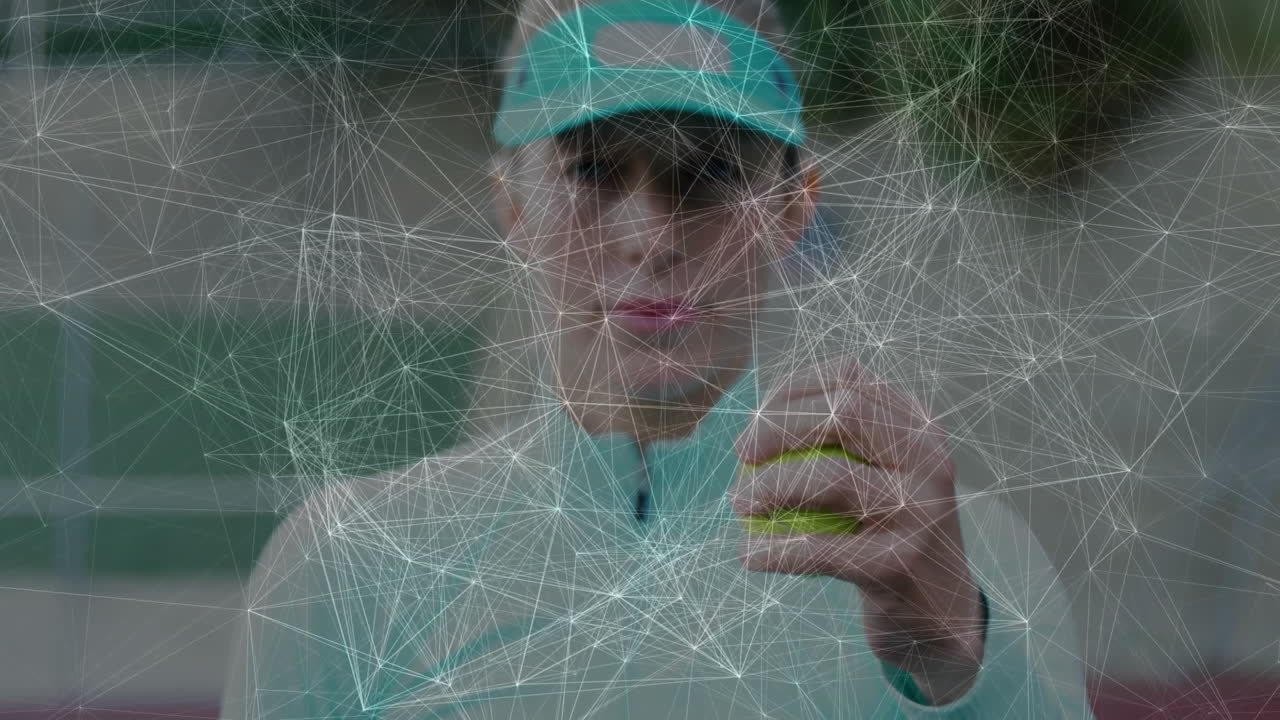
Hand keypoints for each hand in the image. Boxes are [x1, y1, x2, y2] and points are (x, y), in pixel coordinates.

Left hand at [728, 358, 984, 704]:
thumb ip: (840, 439)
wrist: (936, 610)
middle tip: (741, 452)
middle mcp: (928, 459)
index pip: (850, 379)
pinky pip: (821, 548)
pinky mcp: (900, 561)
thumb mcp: (881, 473)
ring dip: (770, 486)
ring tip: (739, 503)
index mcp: (918, 427)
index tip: (757, 414)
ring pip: (831, 477)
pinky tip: (750, 556)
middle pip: (844, 413)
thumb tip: (759, 415)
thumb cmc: (886, 531)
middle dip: (778, 426)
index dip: (793, 389)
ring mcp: (920, 509)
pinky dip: (776, 551)